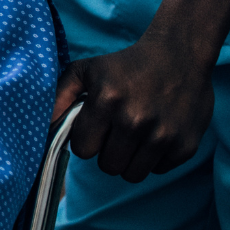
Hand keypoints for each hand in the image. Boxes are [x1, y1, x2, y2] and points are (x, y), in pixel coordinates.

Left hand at [55, 34, 216, 179]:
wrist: (180, 55)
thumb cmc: (126, 65)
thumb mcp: (86, 70)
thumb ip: (59, 95)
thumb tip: (44, 126)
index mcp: (107, 101)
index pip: (83, 149)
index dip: (86, 140)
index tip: (95, 128)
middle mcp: (135, 120)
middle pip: (107, 166)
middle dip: (107, 152)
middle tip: (116, 132)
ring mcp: (163, 135)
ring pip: (132, 174)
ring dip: (129, 159)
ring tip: (134, 137)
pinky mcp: (186, 146)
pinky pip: (158, 170)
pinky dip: (155, 158)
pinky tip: (156, 134)